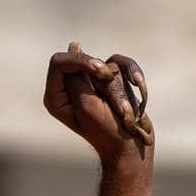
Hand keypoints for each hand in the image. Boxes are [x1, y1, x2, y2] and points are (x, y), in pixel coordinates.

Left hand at [43, 43, 152, 166]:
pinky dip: (132, 74)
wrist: (130, 149)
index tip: (99, 70)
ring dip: (120, 90)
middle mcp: (71, 88)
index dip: (80, 60)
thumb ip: (76, 76)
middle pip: (86, 62)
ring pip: (108, 66)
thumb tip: (74, 47)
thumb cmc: (107, 133)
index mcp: (56, 97)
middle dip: (106, 82)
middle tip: (118, 107)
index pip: (59, 62)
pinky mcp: (110, 81)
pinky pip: (121, 65)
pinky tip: (138, 84)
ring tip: (125, 113)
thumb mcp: (88, 106)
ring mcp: (91, 84)